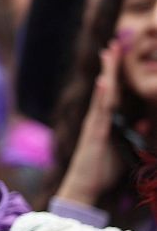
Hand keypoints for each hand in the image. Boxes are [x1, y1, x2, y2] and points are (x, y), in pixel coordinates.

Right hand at [56, 39, 122, 206]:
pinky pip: (99, 111)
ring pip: (103, 93)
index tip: (116, 54)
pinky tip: (105, 82)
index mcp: (104, 121)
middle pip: (106, 87)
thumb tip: (145, 122)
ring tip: (108, 54)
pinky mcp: (94, 132)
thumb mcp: (123, 150)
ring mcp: (94, 123)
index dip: (115, 73)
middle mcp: (96, 118)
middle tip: (113, 43)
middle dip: (110, 65)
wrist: (84, 187)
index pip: (112, 93)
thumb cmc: (102, 170)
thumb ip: (133, 135)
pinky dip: (102, 95)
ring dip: (107, 73)